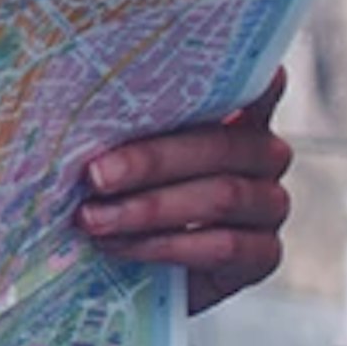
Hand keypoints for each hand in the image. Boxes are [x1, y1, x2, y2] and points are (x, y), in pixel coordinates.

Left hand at [77, 70, 294, 315]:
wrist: (131, 274)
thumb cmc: (119, 196)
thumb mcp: (117, 156)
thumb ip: (121, 128)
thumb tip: (77, 103)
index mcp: (237, 117)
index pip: (255, 86)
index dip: (249, 78)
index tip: (227, 71)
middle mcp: (263, 156)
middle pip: (221, 146)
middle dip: (151, 160)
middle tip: (94, 175)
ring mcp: (269, 205)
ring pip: (222, 196)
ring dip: (148, 209)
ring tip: (93, 218)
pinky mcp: (262, 255)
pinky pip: (222, 246)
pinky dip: (164, 246)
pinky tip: (121, 246)